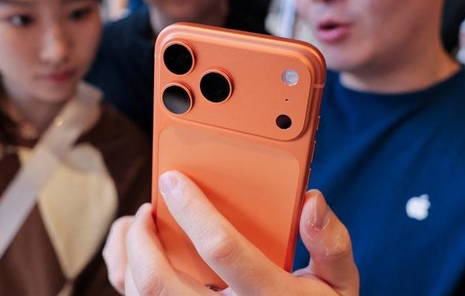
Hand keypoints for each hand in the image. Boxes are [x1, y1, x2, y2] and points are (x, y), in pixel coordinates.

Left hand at [102, 170, 357, 294]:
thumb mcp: (339, 284)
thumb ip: (330, 244)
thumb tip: (311, 202)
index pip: (222, 250)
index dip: (192, 211)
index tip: (172, 179)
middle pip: (159, 282)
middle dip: (142, 238)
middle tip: (147, 208)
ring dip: (128, 256)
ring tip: (136, 226)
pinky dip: (125, 273)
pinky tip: (133, 253)